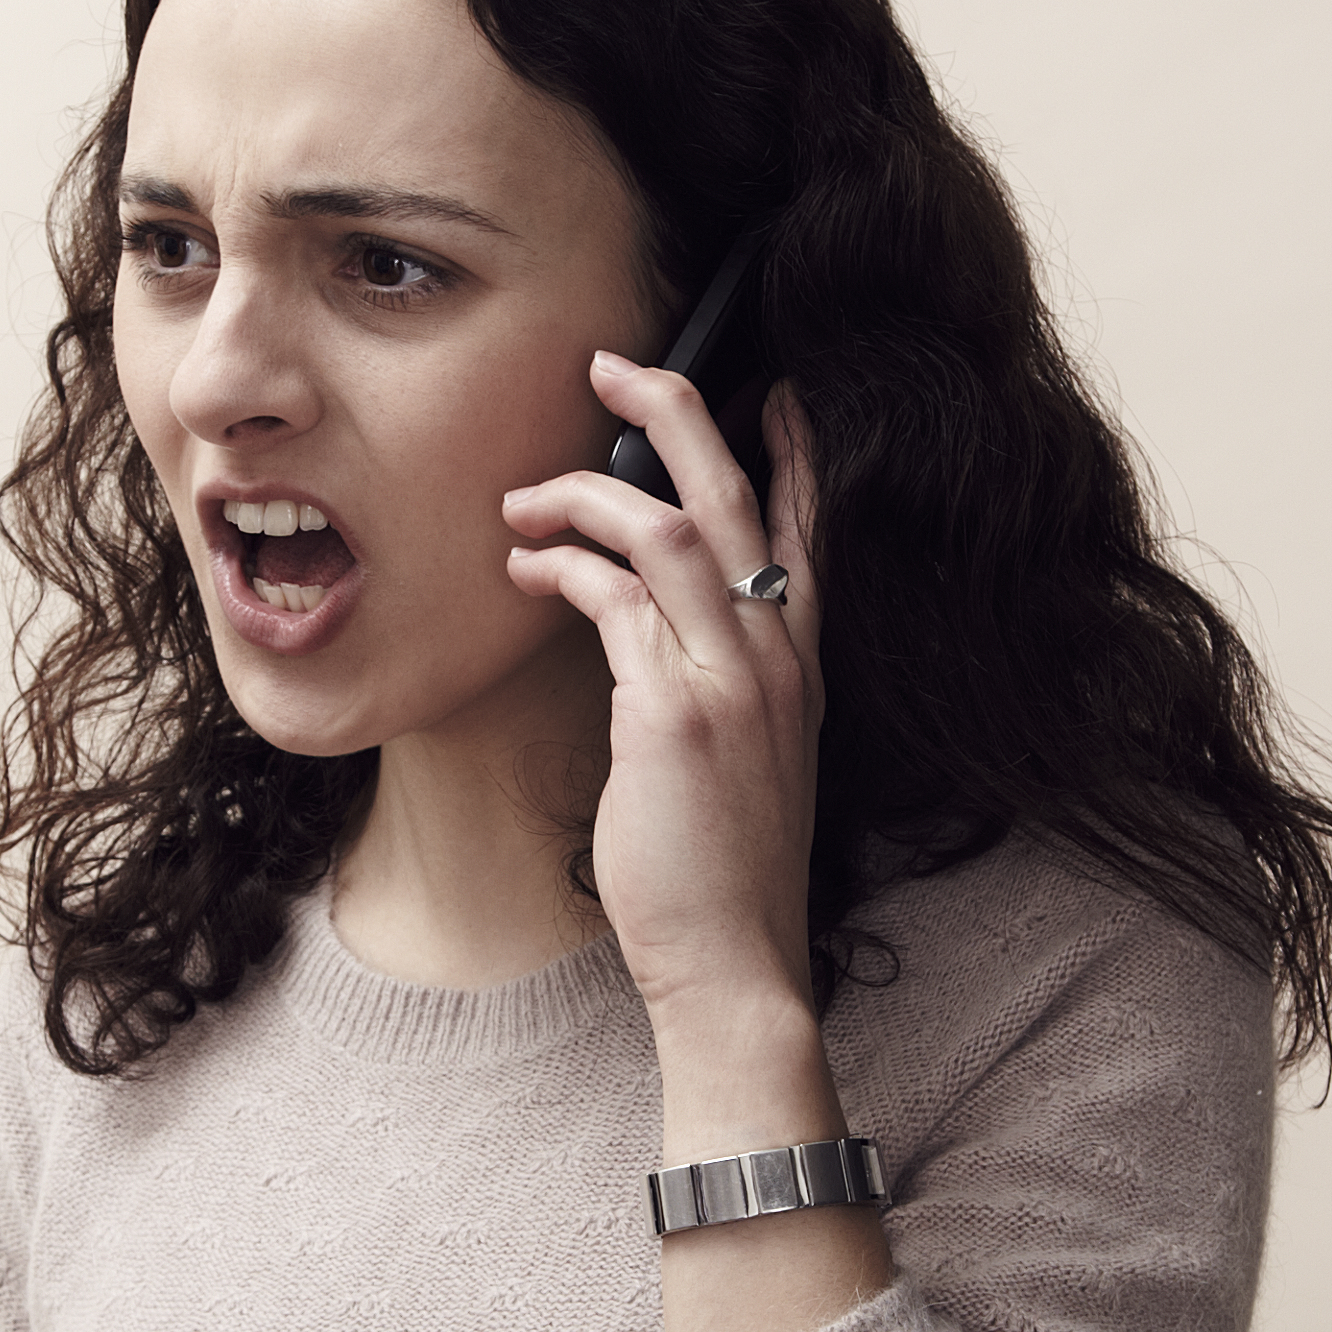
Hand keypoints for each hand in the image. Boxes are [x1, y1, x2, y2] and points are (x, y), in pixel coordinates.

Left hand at [498, 363, 827, 1029]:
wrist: (735, 964)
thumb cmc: (724, 874)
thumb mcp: (747, 763)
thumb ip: (722, 689)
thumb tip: (658, 640)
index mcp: (801, 667)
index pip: (809, 530)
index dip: (790, 449)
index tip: (769, 387)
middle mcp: (777, 659)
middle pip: (737, 496)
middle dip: (673, 413)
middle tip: (612, 367)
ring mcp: (733, 681)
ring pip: (670, 531)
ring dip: (585, 496)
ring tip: (523, 501)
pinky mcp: (674, 714)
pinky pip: (615, 600)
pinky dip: (562, 569)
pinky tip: (523, 571)